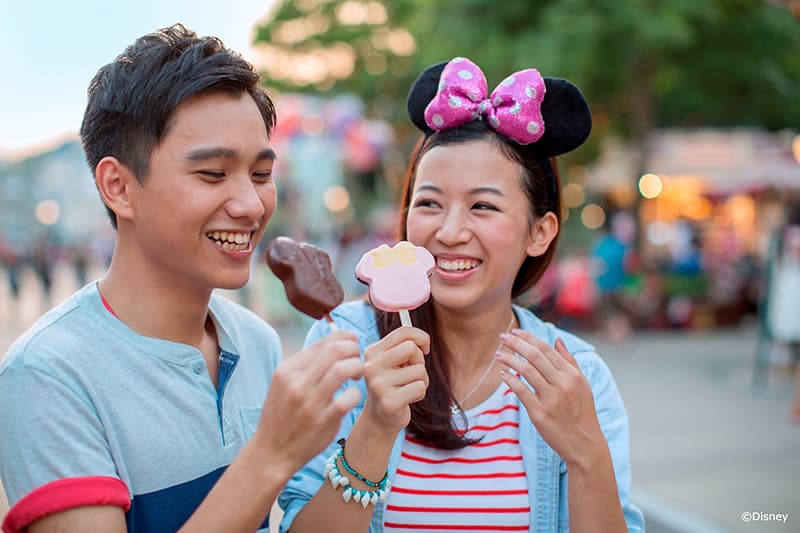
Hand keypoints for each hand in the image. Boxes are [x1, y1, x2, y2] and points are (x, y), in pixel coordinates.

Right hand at [253, 331, 362, 477]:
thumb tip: (335, 341)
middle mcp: (297, 383)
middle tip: (357, 357)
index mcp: (287, 370)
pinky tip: (352, 396)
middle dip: (353, 349)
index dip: (343, 338)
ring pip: (343, 369)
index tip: (352, 342)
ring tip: (357, 375)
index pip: (322, 342)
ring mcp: (310, 402)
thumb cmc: (281, 415)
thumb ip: (305, 364)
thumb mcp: (283, 384)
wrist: (271, 453)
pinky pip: (350, 397)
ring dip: (357, 368)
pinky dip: (356, 392)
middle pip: (335, 350)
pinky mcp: (324, 421)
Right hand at [360, 326, 429, 435]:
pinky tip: (408, 399)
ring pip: (419, 370)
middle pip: (411, 348)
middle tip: (412, 372)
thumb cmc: (391, 385)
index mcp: (372, 352)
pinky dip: (420, 393)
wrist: (379, 418)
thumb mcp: (392, 362)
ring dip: (421, 380)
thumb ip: (403, 345)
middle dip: (419, 360)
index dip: (421, 337)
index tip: (424, 348)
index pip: (403, 332)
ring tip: (408, 388)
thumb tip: (423, 340)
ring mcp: (378, 384)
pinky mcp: (389, 401)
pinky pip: (419, 387)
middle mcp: (371, 366)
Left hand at [495, 332, 604, 467]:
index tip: (515, 332)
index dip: (528, 338)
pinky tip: (503, 373)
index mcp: (573, 376)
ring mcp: (552, 400)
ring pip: (526, 371)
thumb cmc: (582, 413)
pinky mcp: (540, 414)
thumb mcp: (582, 385)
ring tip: (498, 354)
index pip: (546, 349)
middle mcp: (563, 385)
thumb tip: (557, 341)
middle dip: (516, 344)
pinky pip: (521, 391)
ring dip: (509, 359)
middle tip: (502, 337)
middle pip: (535, 357)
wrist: (585, 445)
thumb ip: (569, 361)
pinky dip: (510, 379)